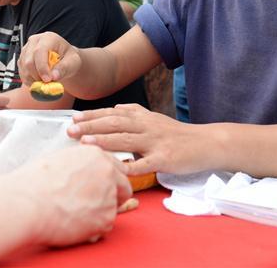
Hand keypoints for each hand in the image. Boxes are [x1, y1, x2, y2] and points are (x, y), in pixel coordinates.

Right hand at [8, 146, 131, 246]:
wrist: (27, 204)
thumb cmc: (34, 183)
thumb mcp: (58, 160)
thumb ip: (78, 164)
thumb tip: (80, 172)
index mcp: (94, 155)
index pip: (114, 166)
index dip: (108, 179)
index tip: (101, 186)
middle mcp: (107, 172)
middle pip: (124, 185)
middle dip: (115, 196)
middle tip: (96, 204)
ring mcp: (109, 195)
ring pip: (113, 208)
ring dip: (99, 213)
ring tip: (73, 214)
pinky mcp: (107, 218)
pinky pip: (105, 226)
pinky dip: (93, 228)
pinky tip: (73, 223)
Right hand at [18, 32, 77, 84]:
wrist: (62, 59)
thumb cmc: (68, 58)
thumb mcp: (73, 62)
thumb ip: (64, 68)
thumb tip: (54, 76)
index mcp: (48, 38)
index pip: (40, 51)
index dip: (42, 67)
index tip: (48, 80)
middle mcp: (35, 41)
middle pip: (29, 61)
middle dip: (37, 76)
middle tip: (47, 85)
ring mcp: (26, 49)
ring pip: (23, 68)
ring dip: (33, 79)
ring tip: (45, 83)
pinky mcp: (22, 59)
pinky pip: (21, 72)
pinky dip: (29, 80)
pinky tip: (38, 81)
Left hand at [68, 104, 208, 175]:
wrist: (207, 142)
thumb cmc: (179, 133)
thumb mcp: (156, 118)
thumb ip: (136, 113)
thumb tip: (116, 108)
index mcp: (143, 118)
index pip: (113, 114)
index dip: (93, 115)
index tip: (74, 117)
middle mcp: (147, 126)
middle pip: (115, 124)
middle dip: (91, 126)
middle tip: (70, 129)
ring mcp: (156, 142)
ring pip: (126, 139)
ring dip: (104, 141)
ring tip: (84, 143)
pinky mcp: (165, 158)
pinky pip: (145, 163)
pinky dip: (130, 166)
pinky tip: (115, 169)